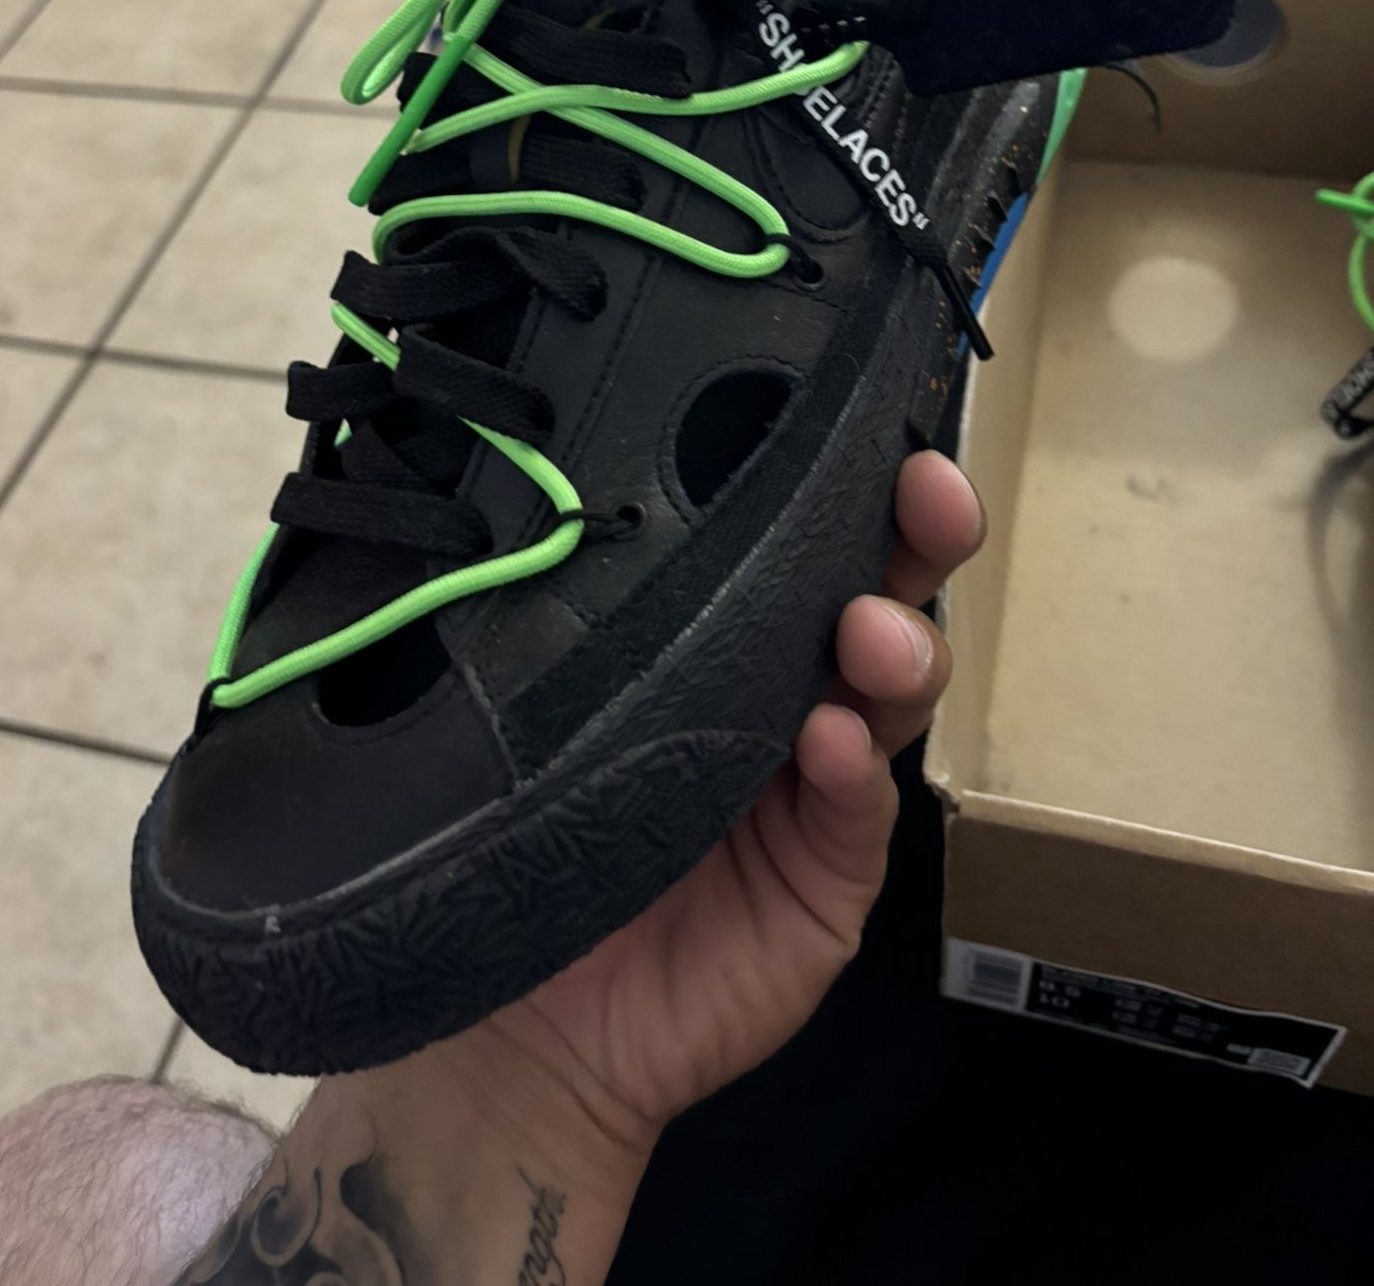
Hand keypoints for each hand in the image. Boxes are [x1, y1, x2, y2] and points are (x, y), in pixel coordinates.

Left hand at [470, 450, 984, 1152]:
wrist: (522, 1016)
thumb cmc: (526, 832)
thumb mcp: (561, 708)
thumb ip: (602, 627)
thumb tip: (601, 494)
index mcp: (721, 637)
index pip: (803, 544)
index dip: (852, 485)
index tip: (880, 435)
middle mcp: (785, 693)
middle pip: (880, 596)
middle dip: (918, 539)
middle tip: (927, 498)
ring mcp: (820, 786)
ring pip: (895, 692)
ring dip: (896, 647)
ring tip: (863, 632)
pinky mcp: (831, 879)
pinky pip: (862, 813)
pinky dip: (855, 771)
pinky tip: (829, 743)